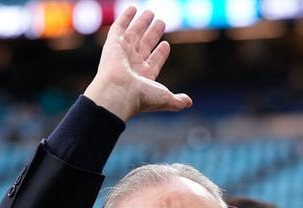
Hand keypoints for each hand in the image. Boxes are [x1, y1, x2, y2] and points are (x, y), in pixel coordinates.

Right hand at [83, 6, 191, 121]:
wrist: (119, 92)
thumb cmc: (141, 97)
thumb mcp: (165, 98)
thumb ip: (177, 100)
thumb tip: (189, 103)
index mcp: (144, 77)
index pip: (154, 61)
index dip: (160, 53)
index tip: (166, 44)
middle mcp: (133, 64)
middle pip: (145, 45)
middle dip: (153, 34)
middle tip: (161, 22)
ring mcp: (123, 53)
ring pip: (134, 34)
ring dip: (142, 23)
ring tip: (151, 12)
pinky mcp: (113, 44)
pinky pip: (119, 27)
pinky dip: (125, 17)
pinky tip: (132, 8)